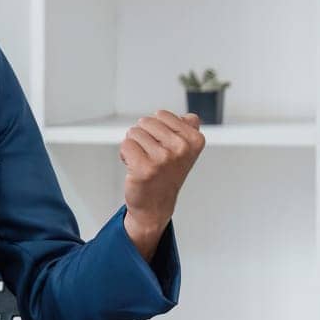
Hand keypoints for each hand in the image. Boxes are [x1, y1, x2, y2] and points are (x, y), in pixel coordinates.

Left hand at [120, 110, 205, 260]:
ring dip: (134, 146)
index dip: (157, 129)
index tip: (164, 147)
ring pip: (133, 132)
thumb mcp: (185, 150)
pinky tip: (134, 168)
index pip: (161, 115)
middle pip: (145, 122)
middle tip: (151, 156)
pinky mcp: (145, 167)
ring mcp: (164, 158)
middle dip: (143, 137)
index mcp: (194, 139)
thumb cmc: (167, 173)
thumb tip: (190, 118)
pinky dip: (125, 155)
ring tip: (144, 162)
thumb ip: (188, 130)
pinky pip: (125, 145)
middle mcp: (182, 148)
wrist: (156, 204)